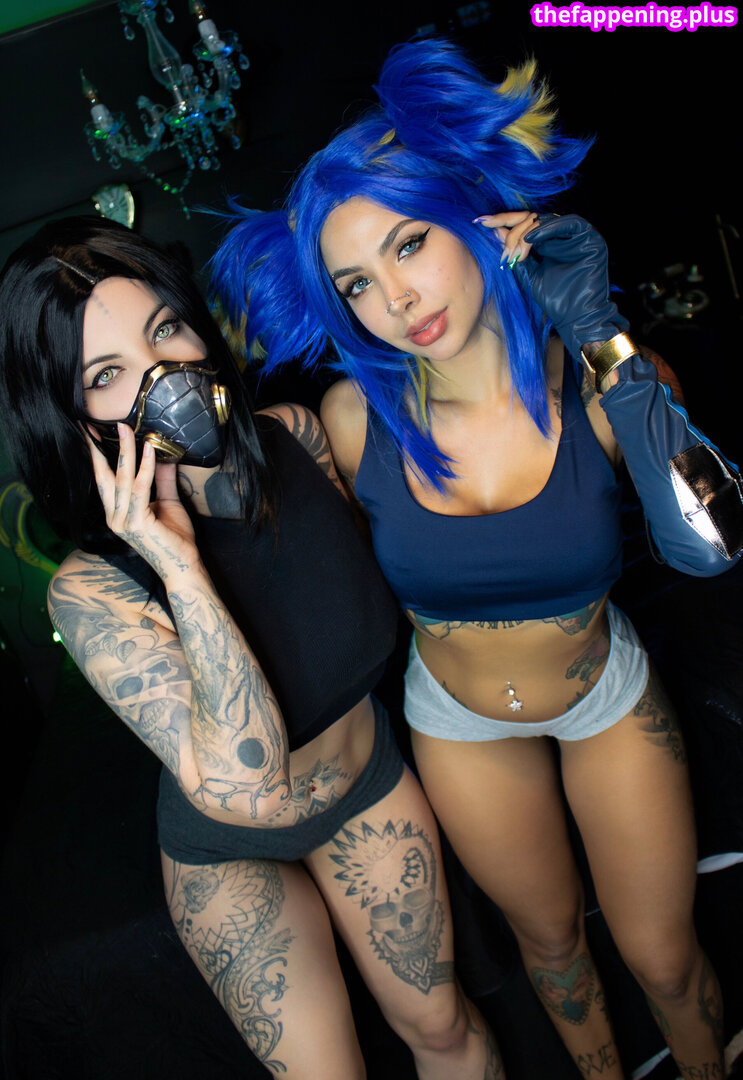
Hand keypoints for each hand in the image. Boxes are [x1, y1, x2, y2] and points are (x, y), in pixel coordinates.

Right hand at [87, 423, 197, 572]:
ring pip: (122, 479)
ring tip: (127, 428)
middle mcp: (114, 517)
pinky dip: (145, 468)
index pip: (103, 480)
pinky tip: (149, 450)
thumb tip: (163, 455)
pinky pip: (140, 489)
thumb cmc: (176, 538)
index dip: (97, 456)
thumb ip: (162, 480)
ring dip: (125, 451)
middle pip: (105, 476)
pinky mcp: (136, 523)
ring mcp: (122, 522)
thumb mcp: (167, 502)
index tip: (93, 434)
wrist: (184, 566)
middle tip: (103, 423)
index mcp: (116, 513)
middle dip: (102, 447)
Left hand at [476, 212, 627, 358]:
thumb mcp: (528, 274)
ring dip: (526, 231)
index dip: (503, 221)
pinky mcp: (589, 237)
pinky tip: (531, 238)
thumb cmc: (555, 300)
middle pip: (533, 218)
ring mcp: (576, 235)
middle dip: (512, 227)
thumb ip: (515, 254)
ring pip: (546, 219)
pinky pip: (568, 223)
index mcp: (548, 242)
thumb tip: (494, 233)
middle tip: (498, 238)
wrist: (576, 317)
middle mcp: (562, 235)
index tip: (482, 222)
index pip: (524, 224)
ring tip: (515, 250)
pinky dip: (547, 228)